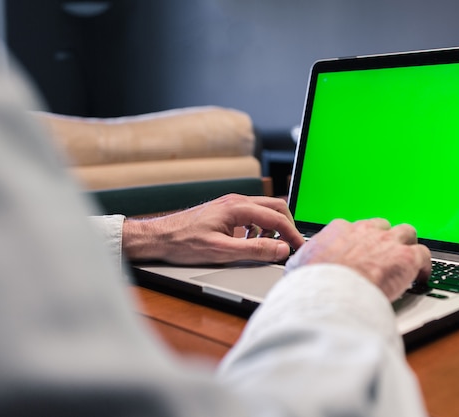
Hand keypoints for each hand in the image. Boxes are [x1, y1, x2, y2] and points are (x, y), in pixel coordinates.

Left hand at [122, 194, 305, 264]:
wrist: (158, 238)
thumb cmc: (183, 243)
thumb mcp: (221, 251)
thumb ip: (254, 250)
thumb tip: (280, 250)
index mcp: (238, 207)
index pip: (276, 218)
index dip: (292, 234)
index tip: (300, 247)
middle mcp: (236, 201)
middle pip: (274, 208)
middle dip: (286, 227)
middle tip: (291, 246)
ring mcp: (231, 205)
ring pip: (263, 211)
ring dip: (272, 228)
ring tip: (269, 247)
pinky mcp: (225, 212)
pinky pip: (251, 216)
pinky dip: (259, 229)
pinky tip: (250, 243)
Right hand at [286, 218, 430, 300]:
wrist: (331, 291)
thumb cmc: (313, 282)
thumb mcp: (298, 266)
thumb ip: (302, 261)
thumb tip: (295, 267)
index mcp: (339, 230)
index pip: (354, 228)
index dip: (359, 242)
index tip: (359, 254)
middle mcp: (365, 230)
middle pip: (382, 227)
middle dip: (384, 240)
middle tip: (383, 258)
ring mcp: (387, 241)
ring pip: (406, 233)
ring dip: (406, 246)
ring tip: (406, 262)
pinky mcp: (406, 257)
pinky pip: (423, 255)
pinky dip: (424, 266)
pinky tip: (421, 278)